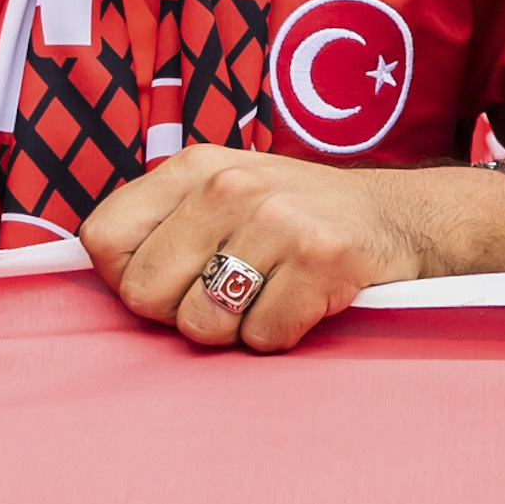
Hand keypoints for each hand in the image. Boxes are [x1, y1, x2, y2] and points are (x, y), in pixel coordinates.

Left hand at [80, 143, 447, 351]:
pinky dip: (282, 334)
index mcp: (194, 166)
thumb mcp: (224, 193)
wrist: (402, 217)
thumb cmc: (296, 218)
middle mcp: (230, 184)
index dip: (128, 277)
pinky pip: (263, 337)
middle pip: (145, 294)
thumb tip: (102, 278)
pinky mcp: (321, 258)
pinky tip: (304, 301)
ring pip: (202, 325)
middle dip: (182, 311)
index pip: (103, 240)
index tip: (172, 278)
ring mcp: (277, 219)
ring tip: (269, 294)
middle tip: (228, 292)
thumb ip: (164, 224)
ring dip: (235, 329)